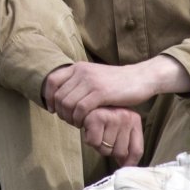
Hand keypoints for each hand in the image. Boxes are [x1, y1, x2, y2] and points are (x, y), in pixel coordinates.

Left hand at [43, 56, 189, 127]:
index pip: (51, 81)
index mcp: (78, 67)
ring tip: (78, 123)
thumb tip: (59, 97)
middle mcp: (82, 72)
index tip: (53, 109)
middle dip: (61, 112)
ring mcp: (91, 81)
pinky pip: (80, 109)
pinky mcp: (100, 92)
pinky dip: (79, 119)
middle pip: (58, 95)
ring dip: (70, 117)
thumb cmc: (116, 83)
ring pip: (67, 103)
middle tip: (69, 120)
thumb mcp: (94, 77)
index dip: (48, 97)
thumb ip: (78, 83)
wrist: (140, 78)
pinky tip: (85, 123)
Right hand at [82, 106, 144, 166]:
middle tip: (103, 137)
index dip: (129, 162)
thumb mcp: (119, 127)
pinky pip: (94, 142)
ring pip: (106, 149)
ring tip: (96, 132)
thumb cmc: (103, 115)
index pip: (137, 150)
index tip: (122, 165)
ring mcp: (113, 117)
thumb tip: (125, 165)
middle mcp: (126, 117)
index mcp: (134, 120)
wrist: (86, 100)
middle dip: (109, 149)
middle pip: (120, 152)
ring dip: (98, 145)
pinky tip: (89, 129)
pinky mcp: (98, 118)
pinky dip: (89, 140)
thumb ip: (126, 145)